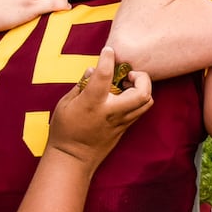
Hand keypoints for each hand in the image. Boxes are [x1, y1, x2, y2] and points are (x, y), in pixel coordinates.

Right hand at [48, 46, 151, 169]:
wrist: (72, 159)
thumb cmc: (64, 130)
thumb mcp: (65, 104)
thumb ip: (81, 85)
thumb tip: (93, 70)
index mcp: (92, 103)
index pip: (104, 75)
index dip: (108, 59)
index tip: (108, 51)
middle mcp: (111, 112)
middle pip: (142, 93)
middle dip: (142, 77)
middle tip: (129, 74)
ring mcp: (121, 122)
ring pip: (146, 102)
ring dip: (143, 88)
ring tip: (128, 84)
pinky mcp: (125, 129)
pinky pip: (140, 111)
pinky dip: (139, 98)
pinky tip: (125, 96)